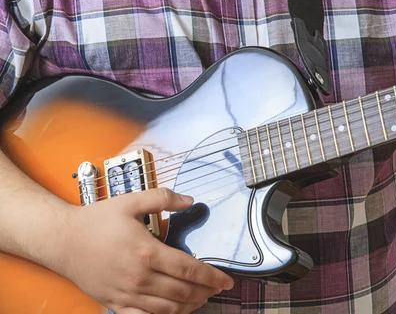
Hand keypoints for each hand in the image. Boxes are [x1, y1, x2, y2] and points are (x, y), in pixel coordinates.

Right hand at [59, 188, 233, 313]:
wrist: (64, 240)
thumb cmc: (97, 220)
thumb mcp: (131, 201)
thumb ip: (163, 198)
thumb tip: (190, 200)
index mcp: (147, 252)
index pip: (189, 269)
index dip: (211, 276)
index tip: (227, 280)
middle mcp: (140, 278)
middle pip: (182, 292)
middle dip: (205, 292)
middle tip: (217, 289)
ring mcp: (128, 295)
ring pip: (168, 310)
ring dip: (189, 307)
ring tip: (200, 299)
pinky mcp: (116, 305)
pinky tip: (173, 312)